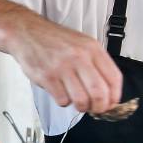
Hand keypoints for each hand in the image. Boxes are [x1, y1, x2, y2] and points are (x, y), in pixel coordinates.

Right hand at [7, 13, 122, 114]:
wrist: (27, 33)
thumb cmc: (55, 40)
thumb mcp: (82, 44)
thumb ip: (96, 63)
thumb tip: (107, 91)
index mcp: (92, 49)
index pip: (114, 79)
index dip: (115, 97)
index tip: (110, 103)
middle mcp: (80, 57)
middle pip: (100, 93)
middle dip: (100, 107)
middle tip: (95, 109)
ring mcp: (62, 67)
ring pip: (81, 100)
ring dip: (82, 107)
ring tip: (78, 103)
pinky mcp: (47, 77)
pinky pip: (62, 100)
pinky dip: (64, 102)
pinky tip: (62, 94)